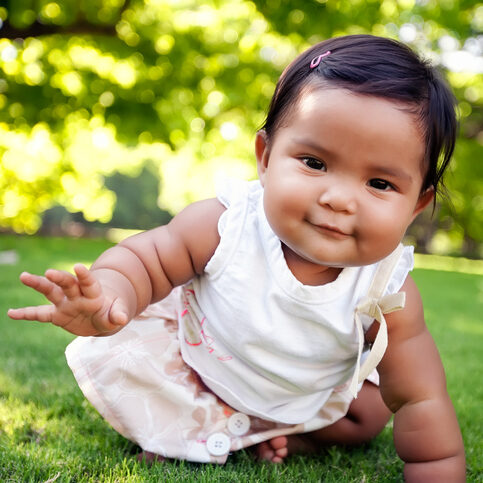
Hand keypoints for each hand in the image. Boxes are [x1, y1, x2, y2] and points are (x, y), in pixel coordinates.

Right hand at [7, 264, 128, 335]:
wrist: (101, 318)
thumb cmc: (111, 312)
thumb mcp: (117, 315)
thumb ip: (118, 314)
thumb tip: (121, 319)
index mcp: (94, 293)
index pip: (89, 282)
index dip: (84, 275)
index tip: (78, 267)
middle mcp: (77, 295)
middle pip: (68, 284)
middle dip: (59, 278)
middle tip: (49, 273)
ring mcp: (65, 304)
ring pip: (51, 292)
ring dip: (38, 284)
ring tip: (24, 276)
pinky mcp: (57, 315)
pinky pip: (39, 314)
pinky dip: (26, 314)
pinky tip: (11, 313)